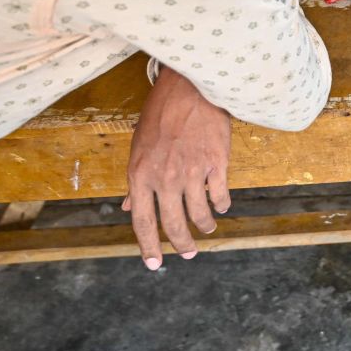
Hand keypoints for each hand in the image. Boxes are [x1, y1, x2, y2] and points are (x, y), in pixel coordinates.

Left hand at [122, 67, 231, 269]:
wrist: (191, 86)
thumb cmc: (161, 112)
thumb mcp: (139, 145)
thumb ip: (137, 179)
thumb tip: (130, 206)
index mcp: (140, 174)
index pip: (142, 221)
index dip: (148, 247)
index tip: (154, 264)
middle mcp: (165, 178)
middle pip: (172, 223)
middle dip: (180, 244)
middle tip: (187, 254)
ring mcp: (192, 171)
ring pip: (199, 214)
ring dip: (203, 226)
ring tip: (206, 229)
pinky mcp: (216, 163)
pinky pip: (220, 195)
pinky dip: (221, 204)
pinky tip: (221, 205)